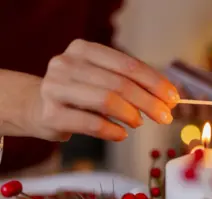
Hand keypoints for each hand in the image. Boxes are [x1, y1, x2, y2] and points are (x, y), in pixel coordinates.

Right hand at [27, 39, 178, 141]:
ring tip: (140, 122)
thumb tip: (168, 98)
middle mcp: (66, 64)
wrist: (37, 107)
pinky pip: (91, 124)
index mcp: (84, 49)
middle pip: (120, 84)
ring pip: (106, 101)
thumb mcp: (102, 78)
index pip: (128, 65)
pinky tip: (122, 134)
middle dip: (149, 102)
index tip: (173, 98)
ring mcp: (55, 88)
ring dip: (131, 115)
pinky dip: (112, 131)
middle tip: (165, 117)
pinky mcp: (51, 114)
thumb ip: (131, 83)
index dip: (155, 82)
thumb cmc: (80, 92)